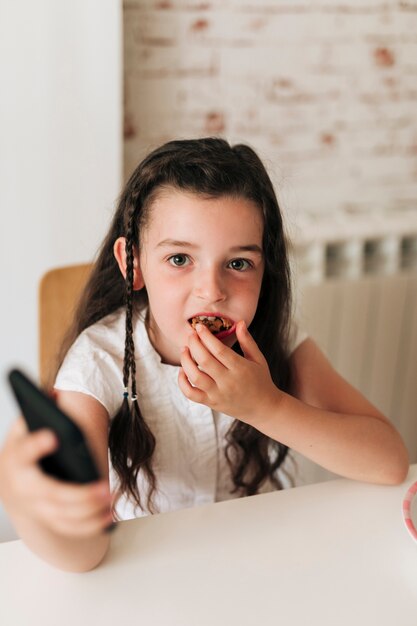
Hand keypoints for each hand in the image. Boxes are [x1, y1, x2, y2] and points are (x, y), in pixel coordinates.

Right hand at [0, 418, 112, 537]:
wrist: (12, 484)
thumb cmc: (23, 449)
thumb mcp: (23, 427)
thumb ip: (36, 411)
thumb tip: (54, 395)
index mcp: (16, 460)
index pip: (24, 452)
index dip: (36, 445)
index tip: (54, 435)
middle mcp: (23, 488)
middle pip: (51, 495)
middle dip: (79, 495)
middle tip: (105, 487)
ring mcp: (35, 508)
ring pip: (63, 517)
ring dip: (90, 512)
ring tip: (112, 498)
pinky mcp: (49, 520)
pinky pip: (71, 528)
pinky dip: (91, 525)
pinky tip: (110, 515)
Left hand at [178, 320, 280, 423]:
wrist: (263, 409)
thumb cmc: (261, 380)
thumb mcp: (258, 359)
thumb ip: (247, 341)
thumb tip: (240, 322)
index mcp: (240, 368)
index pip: (219, 350)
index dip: (206, 337)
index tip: (200, 327)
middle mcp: (228, 382)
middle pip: (205, 360)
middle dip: (194, 344)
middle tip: (191, 335)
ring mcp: (218, 394)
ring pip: (195, 377)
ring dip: (186, 361)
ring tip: (184, 350)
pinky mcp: (211, 403)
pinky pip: (191, 394)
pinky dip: (182, 382)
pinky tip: (183, 371)